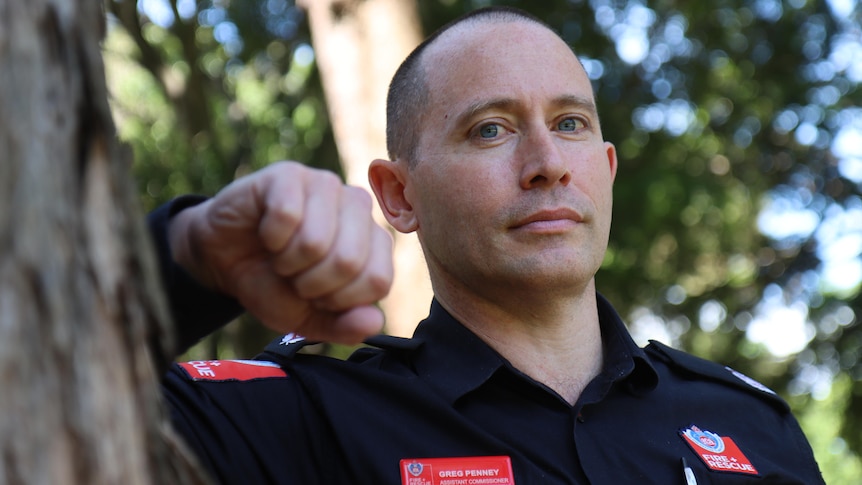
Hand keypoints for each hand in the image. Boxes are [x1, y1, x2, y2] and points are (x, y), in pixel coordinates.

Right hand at [168, 162, 392, 343]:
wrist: (224, 259)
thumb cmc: (274, 284)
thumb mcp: (309, 319)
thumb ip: (344, 327)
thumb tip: (374, 322)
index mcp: (375, 242)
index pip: (378, 281)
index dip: (339, 301)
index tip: (317, 295)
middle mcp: (359, 207)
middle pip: (348, 262)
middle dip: (310, 283)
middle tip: (294, 275)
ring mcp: (326, 185)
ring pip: (315, 241)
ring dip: (287, 261)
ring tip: (280, 254)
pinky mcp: (290, 174)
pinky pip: (286, 216)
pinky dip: (269, 237)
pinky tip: (267, 232)